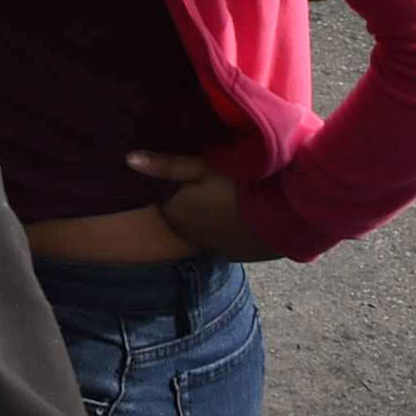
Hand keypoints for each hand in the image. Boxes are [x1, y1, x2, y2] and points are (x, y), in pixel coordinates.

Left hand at [122, 152, 282, 262]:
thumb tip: (128, 160)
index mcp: (177, 214)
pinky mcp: (235, 256)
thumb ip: (166, 166)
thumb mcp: (204, 167)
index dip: (177, 185)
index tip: (193, 175)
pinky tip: (240, 214)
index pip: (165, 199)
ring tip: (228, 198)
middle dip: (192, 203)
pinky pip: (223, 241)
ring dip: (210, 218)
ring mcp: (214, 249)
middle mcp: (190, 237)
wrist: (287, 215)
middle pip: (183, 216)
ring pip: (202, 230)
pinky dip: (227, 230)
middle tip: (214, 185)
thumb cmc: (242, 184)